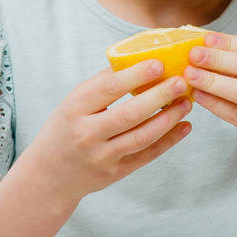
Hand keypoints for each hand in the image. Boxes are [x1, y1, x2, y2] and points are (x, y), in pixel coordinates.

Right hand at [17, 60, 193, 205]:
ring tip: (187, 103)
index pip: (108, 89)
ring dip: (169, 119)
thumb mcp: (72, 103)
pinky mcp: (115, 173)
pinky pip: (147, 155)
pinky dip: (169, 141)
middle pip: (130, 113)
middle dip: (160, 96)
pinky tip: (185, 126)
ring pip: (143, 136)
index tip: (159, 63)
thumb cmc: (66, 129)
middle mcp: (87, 134)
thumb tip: (138, 61)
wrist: (49, 176)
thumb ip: (101, 85)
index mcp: (75, 109)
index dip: (136, 75)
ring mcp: (102, 156)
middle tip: (181, 82)